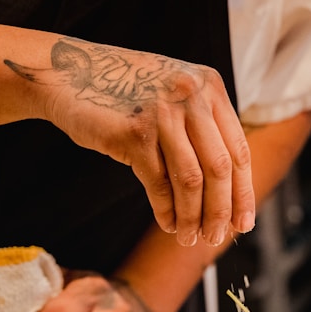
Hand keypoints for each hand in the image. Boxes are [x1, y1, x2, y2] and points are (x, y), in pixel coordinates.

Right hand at [5, 37, 254, 246]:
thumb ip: (200, 127)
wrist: (67, 73)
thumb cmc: (122, 93)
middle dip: (220, 212)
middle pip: (220, 169)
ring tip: (188, 238)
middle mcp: (191, 95)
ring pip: (192, 180)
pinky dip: (166, 210)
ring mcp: (163, 112)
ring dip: (193, 217)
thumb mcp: (172, 95)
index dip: (242, 193)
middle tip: (215, 238)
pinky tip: (166, 224)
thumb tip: (226, 190)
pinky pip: (159, 183)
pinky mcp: (135, 132)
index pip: (238, 151)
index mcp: (209, 86)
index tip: (243, 225)